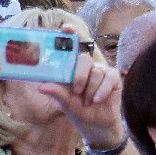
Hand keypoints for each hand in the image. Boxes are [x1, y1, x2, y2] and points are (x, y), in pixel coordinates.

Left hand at [38, 27, 125, 147]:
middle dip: (79, 75)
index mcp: (70, 67)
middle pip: (83, 58)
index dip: (70, 34)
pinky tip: (97, 100)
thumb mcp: (65, 103)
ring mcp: (100, 70)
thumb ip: (57, 92)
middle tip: (76, 91)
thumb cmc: (79, 111)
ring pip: (95, 71)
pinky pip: (108, 78)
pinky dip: (102, 90)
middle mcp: (85, 66)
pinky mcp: (113, 78)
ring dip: (90, 89)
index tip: (66, 27)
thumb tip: (42, 87)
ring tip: (87, 101)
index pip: (71, 47)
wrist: (97, 126)